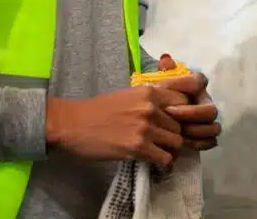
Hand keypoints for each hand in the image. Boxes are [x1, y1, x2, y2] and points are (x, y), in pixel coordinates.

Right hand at [46, 81, 202, 166]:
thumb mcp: (128, 95)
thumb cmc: (98, 110)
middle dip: (175, 134)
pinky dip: (164, 163)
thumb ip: (149, 100)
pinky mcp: (137, 147)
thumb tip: (168, 110)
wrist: (73, 124)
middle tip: (167, 143)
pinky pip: (164, 158)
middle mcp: (150, 107)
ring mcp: (145, 127)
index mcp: (149, 91)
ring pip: (176, 141)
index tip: (175, 123)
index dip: (182, 114)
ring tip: (162, 153)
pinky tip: (157, 163)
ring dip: (171, 150)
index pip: (183, 101)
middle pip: (180, 124)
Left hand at [157, 53, 220, 151]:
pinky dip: (200, 144)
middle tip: (172, 119)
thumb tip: (166, 59)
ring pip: (214, 127)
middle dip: (192, 115)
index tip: (168, 103)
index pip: (200, 82)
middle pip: (210, 109)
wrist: (149, 119)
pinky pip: (212, 141)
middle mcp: (205, 101)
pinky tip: (185, 144)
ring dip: (197, 132)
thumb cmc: (153, 100)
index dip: (187, 89)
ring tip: (178, 135)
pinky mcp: (206, 136)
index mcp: (194, 86)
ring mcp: (207, 119)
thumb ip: (162, 73)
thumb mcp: (154, 86)